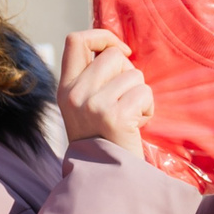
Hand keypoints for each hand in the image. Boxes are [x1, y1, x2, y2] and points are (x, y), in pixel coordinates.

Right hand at [59, 29, 154, 156]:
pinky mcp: (115, 116)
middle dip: (128, 72)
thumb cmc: (102, 138)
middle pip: (112, 56)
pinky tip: (136, 125)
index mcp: (65, 88)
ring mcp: (93, 105)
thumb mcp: (84, 105)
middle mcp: (75, 94)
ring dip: (140, 94)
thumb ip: (92, 77)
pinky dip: (148, 108)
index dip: (102, 37)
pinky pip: (144, 92)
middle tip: (125, 99)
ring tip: (130, 116)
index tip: (120, 52)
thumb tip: (116, 49)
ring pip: (133, 74)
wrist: (104, 176)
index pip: (76, 40)